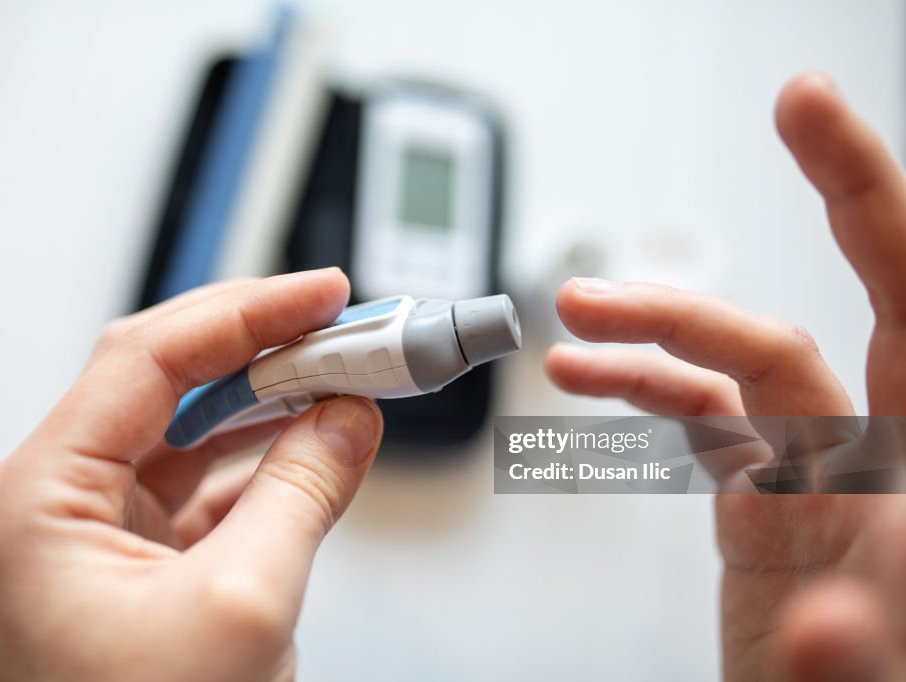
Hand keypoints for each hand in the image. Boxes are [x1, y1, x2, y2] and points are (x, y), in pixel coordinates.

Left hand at [0, 269, 382, 681]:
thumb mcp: (244, 606)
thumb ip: (303, 490)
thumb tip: (350, 415)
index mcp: (38, 501)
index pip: (145, 359)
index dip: (244, 313)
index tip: (320, 292)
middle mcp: (54, 504)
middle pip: (164, 381)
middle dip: (261, 347)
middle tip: (343, 323)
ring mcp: (96, 532)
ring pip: (189, 429)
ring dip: (269, 399)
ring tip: (343, 371)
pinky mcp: (139, 560)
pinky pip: (206, 482)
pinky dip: (265, 456)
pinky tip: (315, 437)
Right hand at [545, 74, 905, 680]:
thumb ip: (856, 653)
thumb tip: (834, 619)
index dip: (866, 194)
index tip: (809, 114)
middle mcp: (876, 458)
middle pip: (811, 323)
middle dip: (743, 255)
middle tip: (696, 201)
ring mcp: (817, 478)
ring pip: (733, 369)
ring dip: (648, 337)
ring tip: (570, 324)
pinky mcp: (767, 502)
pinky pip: (701, 418)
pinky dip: (640, 389)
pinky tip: (589, 380)